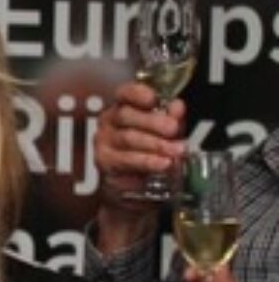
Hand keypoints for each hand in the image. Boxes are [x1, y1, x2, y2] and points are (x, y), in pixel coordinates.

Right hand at [93, 81, 184, 252]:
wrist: (134, 189)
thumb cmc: (149, 154)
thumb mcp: (165, 134)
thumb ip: (172, 119)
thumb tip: (177, 106)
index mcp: (123, 107)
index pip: (124, 93)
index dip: (137, 93)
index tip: (153, 100)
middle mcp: (109, 122)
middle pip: (126, 115)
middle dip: (153, 122)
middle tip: (174, 129)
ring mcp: (103, 142)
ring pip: (127, 138)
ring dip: (154, 144)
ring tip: (175, 151)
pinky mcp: (104, 162)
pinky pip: (125, 160)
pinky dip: (146, 162)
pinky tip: (162, 164)